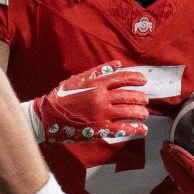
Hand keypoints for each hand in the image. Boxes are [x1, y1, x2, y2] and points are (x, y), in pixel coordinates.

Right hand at [32, 60, 148, 141]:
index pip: (121, 78)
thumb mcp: (79, 79)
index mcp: (96, 84)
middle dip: (139, 97)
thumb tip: (116, 64)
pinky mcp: (99, 128)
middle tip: (146, 99)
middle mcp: (101, 98)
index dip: (135, 78)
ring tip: (145, 114)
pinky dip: (133, 129)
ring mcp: (101, 114)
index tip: (143, 80)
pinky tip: (141, 129)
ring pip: (127, 112)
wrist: (48, 115)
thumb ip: (98, 71)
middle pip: (127, 96)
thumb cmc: (62, 96)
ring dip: (139, 112)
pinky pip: (120, 128)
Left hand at [161, 131, 193, 193]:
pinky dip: (177, 177)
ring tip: (164, 153)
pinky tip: (173, 168)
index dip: (181, 158)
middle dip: (170, 161)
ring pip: (180, 184)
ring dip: (171, 168)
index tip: (171, 146)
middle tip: (163, 144)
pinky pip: (184, 189)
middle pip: (181, 178)